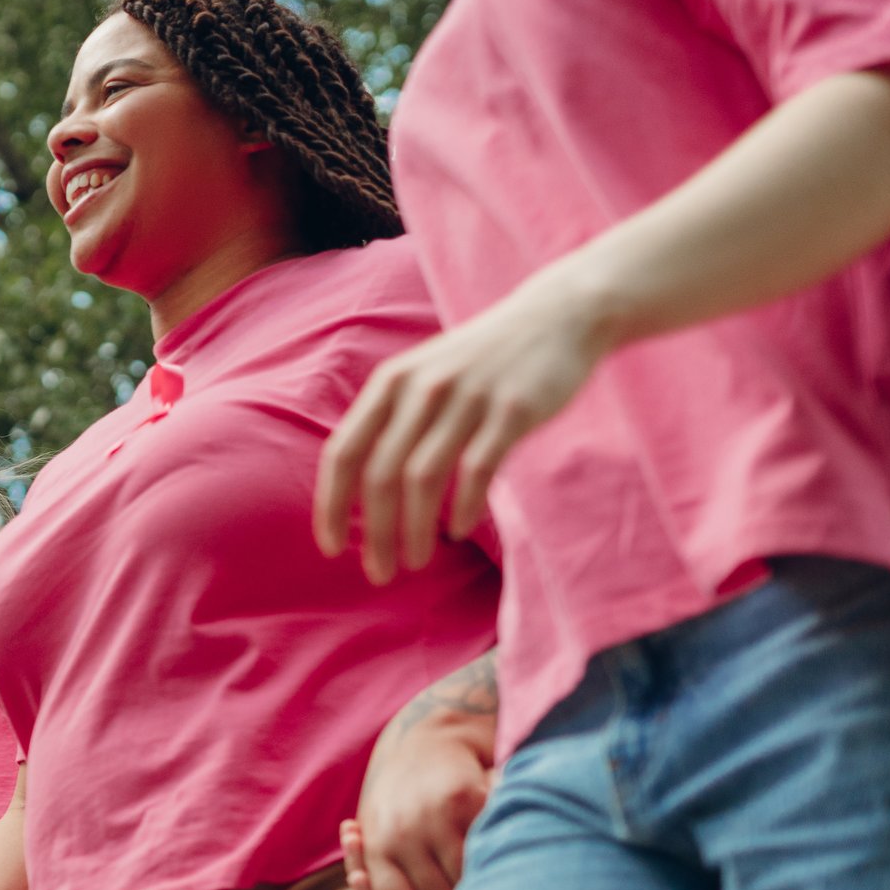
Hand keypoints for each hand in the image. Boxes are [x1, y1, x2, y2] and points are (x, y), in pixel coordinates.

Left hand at [315, 273, 605, 583]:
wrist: (558, 316)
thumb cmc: (481, 360)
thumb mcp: (422, 374)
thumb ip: (390, 420)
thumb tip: (357, 489)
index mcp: (390, 383)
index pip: (344, 452)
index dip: (331, 505)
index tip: (332, 548)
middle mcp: (421, 388)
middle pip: (381, 474)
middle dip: (375, 532)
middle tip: (380, 573)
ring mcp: (467, 398)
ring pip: (423, 478)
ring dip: (415, 530)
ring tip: (417, 561)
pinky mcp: (512, 410)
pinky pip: (477, 470)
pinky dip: (462, 508)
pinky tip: (457, 530)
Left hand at [340, 714, 494, 889]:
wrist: (426, 736)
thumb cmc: (397, 804)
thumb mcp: (374, 847)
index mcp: (375, 849)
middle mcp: (399, 832)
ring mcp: (433, 815)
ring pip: (466, 877)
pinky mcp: (466, 798)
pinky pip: (489, 844)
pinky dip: (502, 867)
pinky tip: (520, 887)